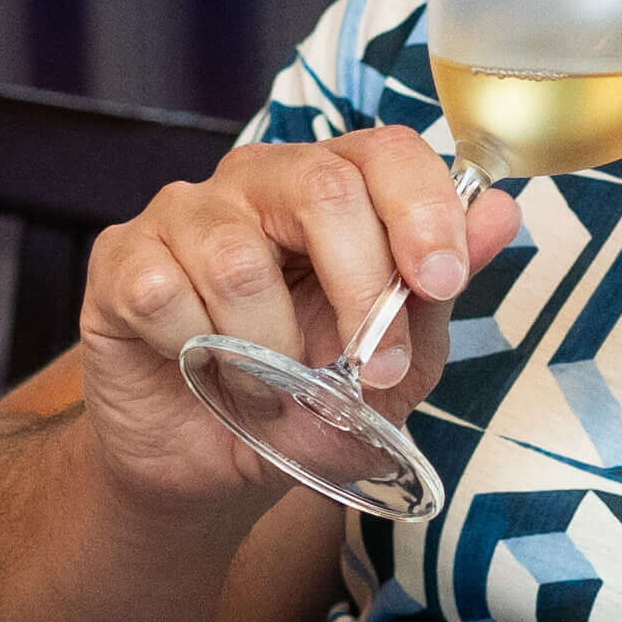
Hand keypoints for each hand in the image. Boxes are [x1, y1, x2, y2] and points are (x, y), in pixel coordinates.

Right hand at [68, 130, 518, 515]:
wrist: (207, 469)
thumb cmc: (303, 402)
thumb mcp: (392, 363)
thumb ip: (435, 290)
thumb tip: (499, 213)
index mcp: (333, 190)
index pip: (385, 153)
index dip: (422, 211)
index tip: (440, 282)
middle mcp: (258, 183)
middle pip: (321, 187)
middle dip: (361, 287)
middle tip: (369, 370)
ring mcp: (184, 213)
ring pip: (238, 257)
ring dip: (268, 349)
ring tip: (271, 389)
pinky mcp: (122, 259)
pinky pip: (165, 291)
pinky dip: (195, 352)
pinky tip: (200, 370)